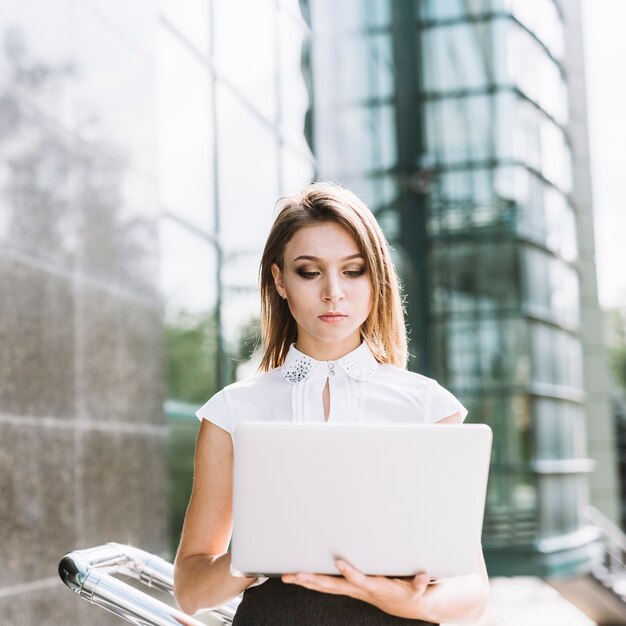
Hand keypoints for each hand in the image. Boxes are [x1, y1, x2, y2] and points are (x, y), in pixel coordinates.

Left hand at [281, 559, 432, 619]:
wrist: (402, 605)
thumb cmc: (408, 592)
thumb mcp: (417, 589)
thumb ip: (420, 583)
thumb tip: (424, 576)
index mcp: (373, 587)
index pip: (360, 580)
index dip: (350, 572)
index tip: (339, 561)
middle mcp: (357, 590)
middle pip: (333, 586)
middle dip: (314, 580)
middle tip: (297, 574)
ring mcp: (349, 590)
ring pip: (324, 586)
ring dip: (305, 581)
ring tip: (287, 576)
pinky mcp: (345, 588)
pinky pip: (324, 585)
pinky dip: (310, 581)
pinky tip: (296, 577)